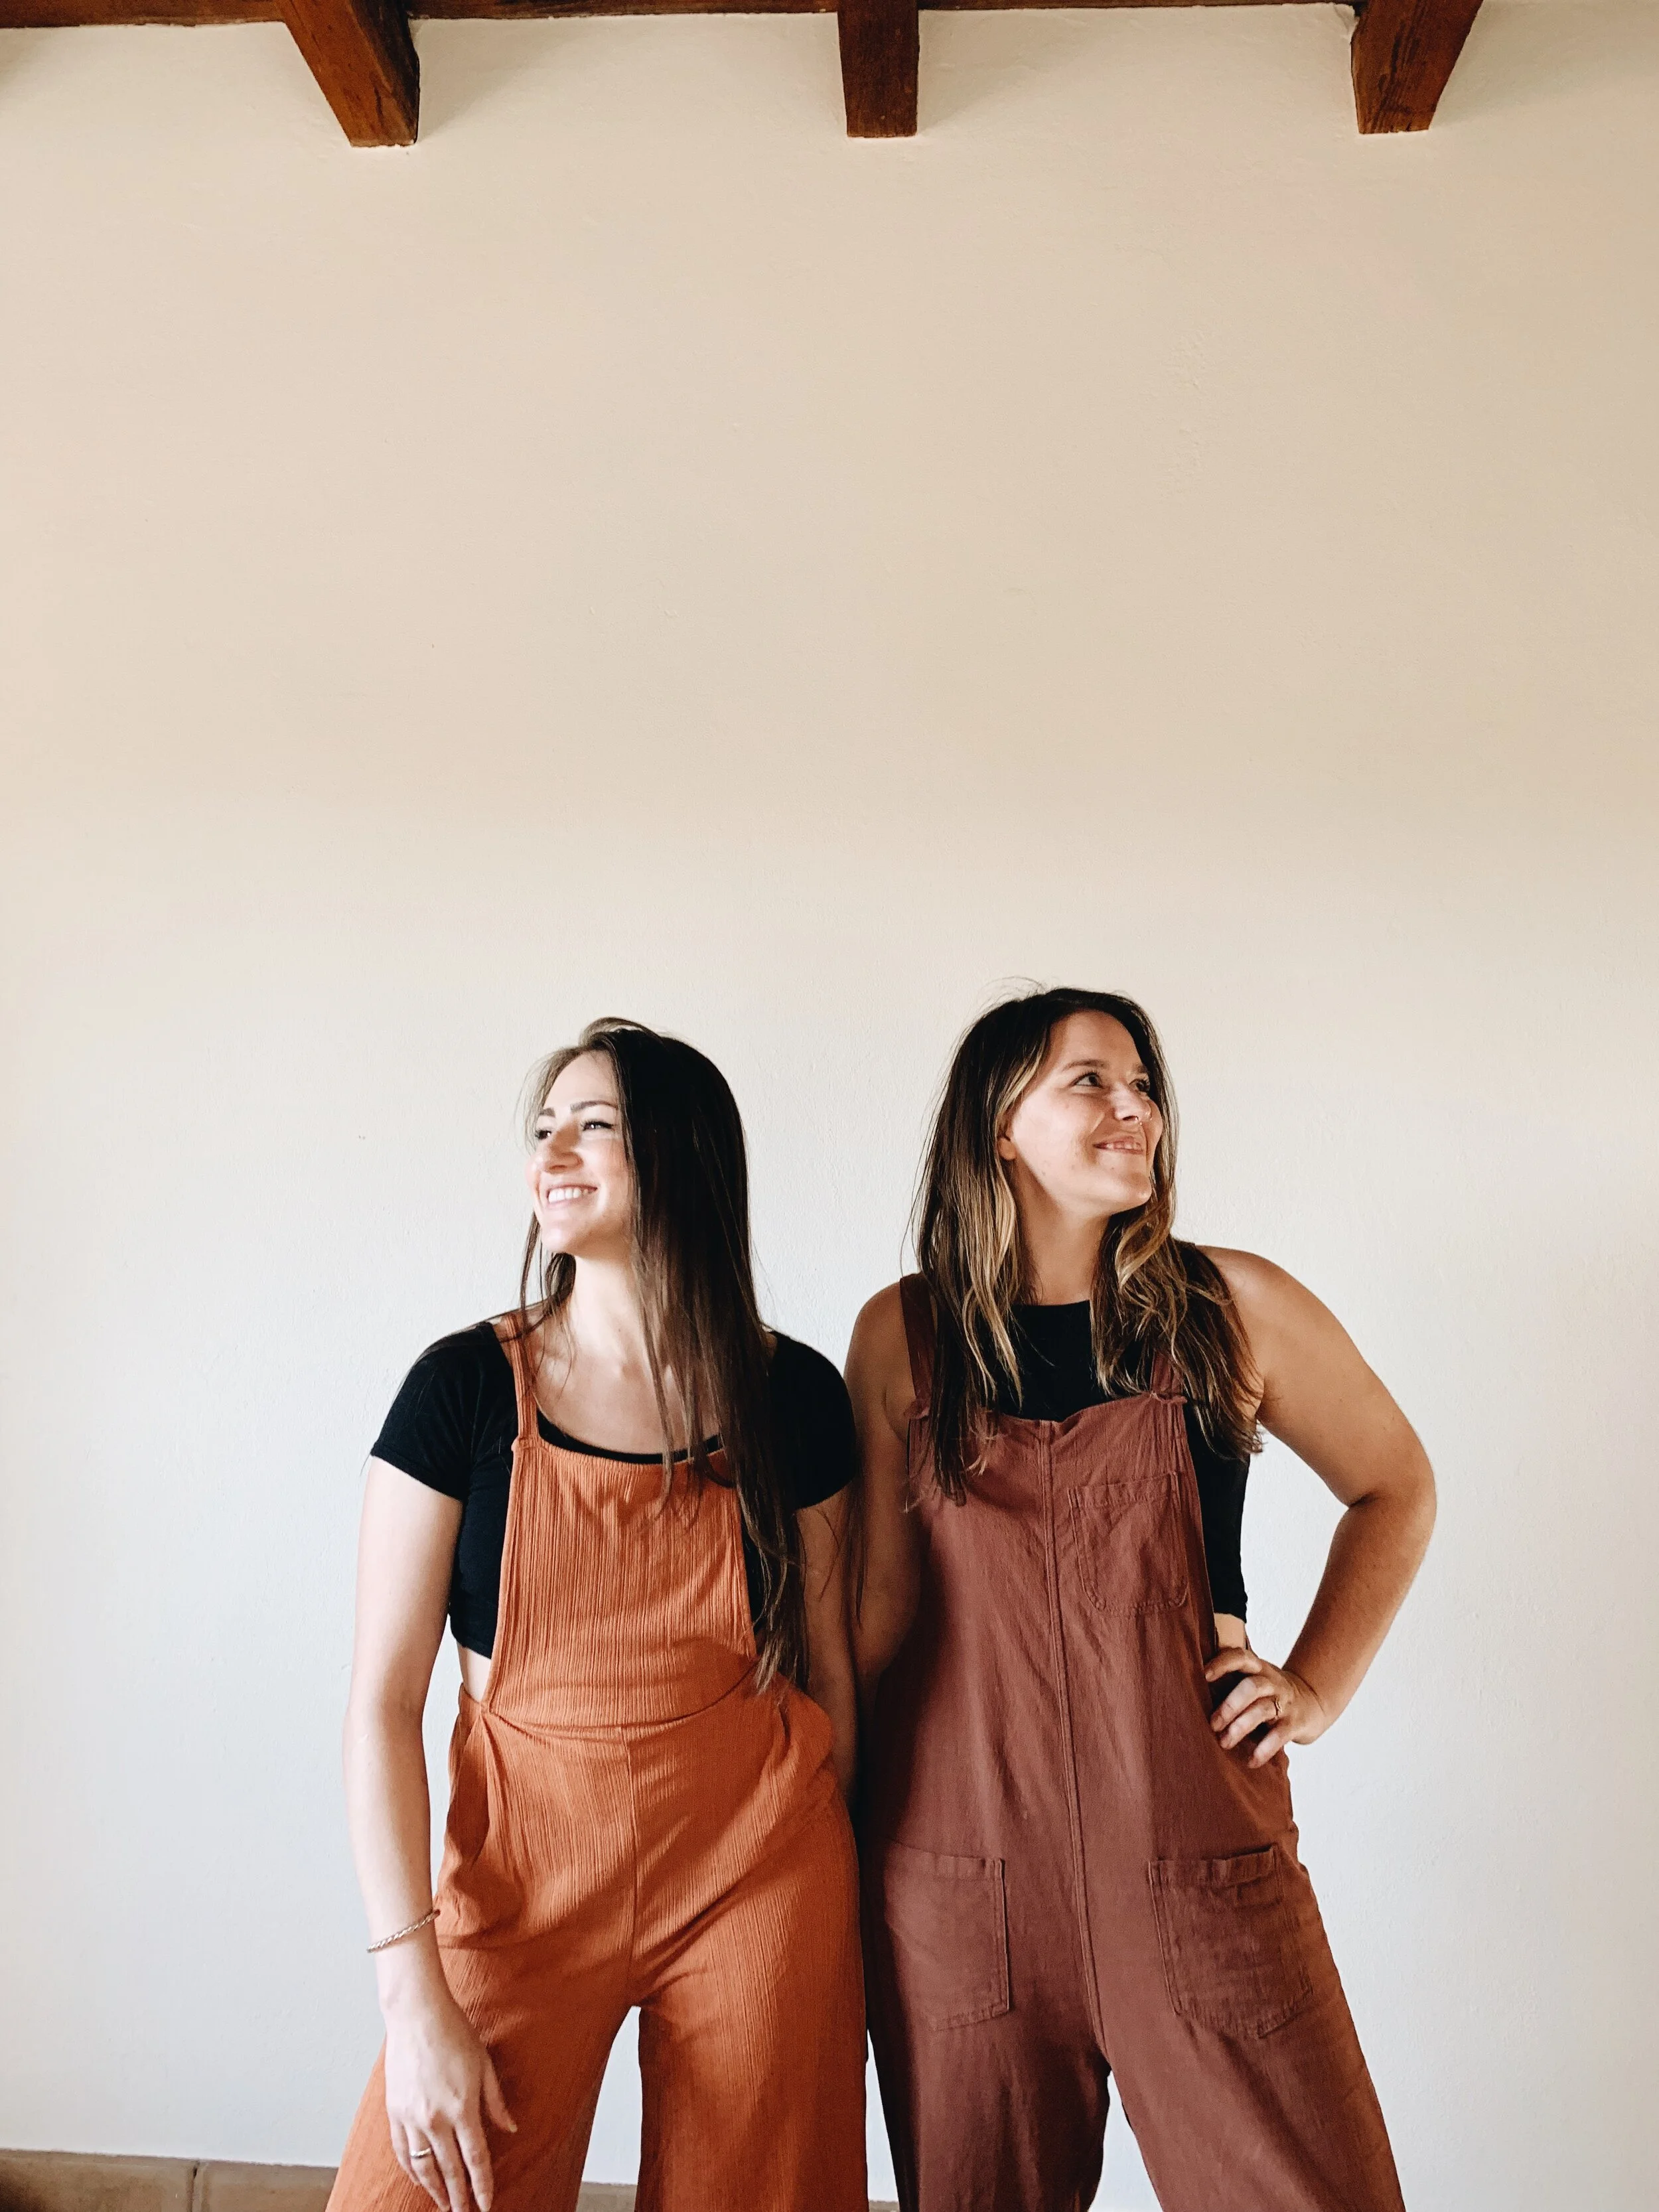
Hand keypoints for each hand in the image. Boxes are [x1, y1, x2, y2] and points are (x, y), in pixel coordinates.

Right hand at [383, 1987, 515, 2211]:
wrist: (417, 2014)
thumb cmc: (454, 2033)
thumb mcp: (484, 2065)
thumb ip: (495, 2102)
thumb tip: (510, 2128)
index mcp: (462, 2107)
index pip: (476, 2158)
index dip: (483, 2185)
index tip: (487, 2204)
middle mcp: (435, 2118)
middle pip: (449, 2169)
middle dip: (459, 2196)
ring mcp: (411, 2117)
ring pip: (423, 2166)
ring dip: (434, 2188)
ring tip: (444, 2203)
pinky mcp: (394, 2112)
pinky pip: (402, 2151)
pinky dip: (411, 2169)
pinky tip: (418, 2179)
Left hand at [1205, 1647, 1329, 1767]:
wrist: (1312, 1703)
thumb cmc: (1268, 1693)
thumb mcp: (1252, 1680)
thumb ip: (1228, 1682)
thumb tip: (1186, 1692)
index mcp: (1257, 1668)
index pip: (1240, 1657)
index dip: (1222, 1664)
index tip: (1203, 1675)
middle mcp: (1271, 1681)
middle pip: (1251, 1687)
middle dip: (1229, 1705)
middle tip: (1212, 1724)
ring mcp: (1284, 1702)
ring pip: (1262, 1710)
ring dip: (1241, 1727)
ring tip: (1224, 1744)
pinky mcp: (1295, 1723)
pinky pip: (1280, 1735)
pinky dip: (1264, 1749)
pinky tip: (1251, 1761)